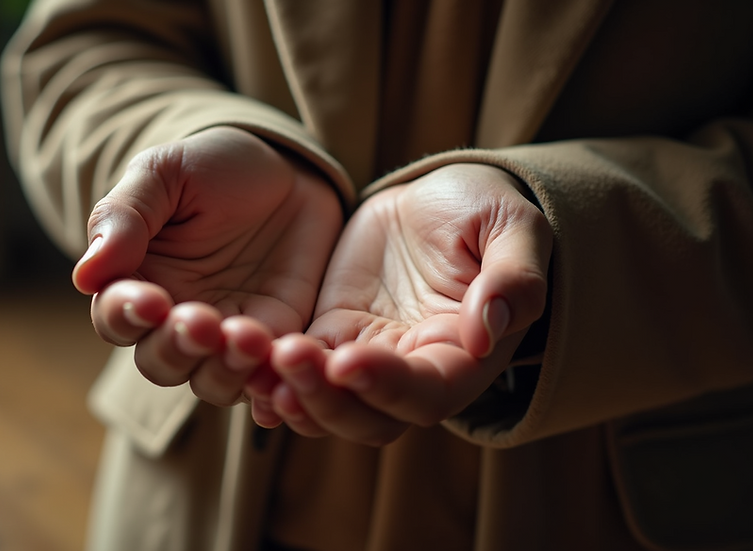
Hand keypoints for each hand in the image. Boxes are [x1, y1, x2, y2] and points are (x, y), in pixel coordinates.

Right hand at [74, 127, 342, 406]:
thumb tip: (85, 275)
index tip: (150, 300)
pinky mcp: (277, 341)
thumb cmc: (212, 168)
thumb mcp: (165, 173)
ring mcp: (227, 337)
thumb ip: (125, 216)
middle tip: (202, 322)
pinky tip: (285, 357)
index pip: (116, 318)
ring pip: (212, 382)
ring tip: (248, 337)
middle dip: (178, 348)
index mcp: (136, 283)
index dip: (128, 315)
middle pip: (160, 363)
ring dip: (225, 368)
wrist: (287, 171)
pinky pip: (269, 377)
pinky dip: (272, 378)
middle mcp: (174, 323)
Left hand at [255, 163, 551, 444]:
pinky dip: (268, 376)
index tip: (347, 358)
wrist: (437, 198)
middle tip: (289, 358)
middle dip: (327, 400)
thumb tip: (487, 330)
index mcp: (462, 357)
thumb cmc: (483, 212)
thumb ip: (514, 278)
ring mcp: (366, 358)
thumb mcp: (511, 229)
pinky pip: (295, 372)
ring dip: (291, 394)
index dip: (387, 385)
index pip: (427, 394)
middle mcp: (412, 372)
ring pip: (326, 405)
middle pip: (370, 419)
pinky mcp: (328, 335)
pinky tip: (238, 356)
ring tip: (255, 359)